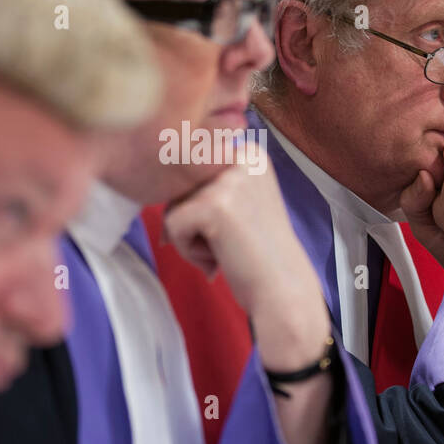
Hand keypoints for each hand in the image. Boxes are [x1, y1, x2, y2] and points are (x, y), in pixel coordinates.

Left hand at [162, 142, 329, 371]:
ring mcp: (227, 180)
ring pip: (174, 206)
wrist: (283, 289)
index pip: (196, 173)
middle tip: (232, 244)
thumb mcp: (240, 203)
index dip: (203, 210)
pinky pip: (172, 225)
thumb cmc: (259, 253)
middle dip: (196, 225)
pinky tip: (220, 257)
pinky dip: (187, 251)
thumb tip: (159, 181)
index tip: (237, 230)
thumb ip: (209, 185)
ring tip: (228, 249)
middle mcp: (241, 158)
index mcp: (250, 154)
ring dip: (192, 238)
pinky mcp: (212, 204)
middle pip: (183, 188)